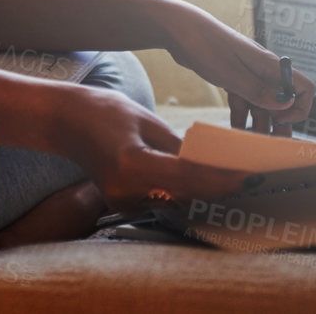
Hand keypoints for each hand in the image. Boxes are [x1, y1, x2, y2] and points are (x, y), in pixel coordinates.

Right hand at [54, 84, 258, 210]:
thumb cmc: (101, 112)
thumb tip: (211, 160)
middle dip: (219, 187)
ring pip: (176, 201)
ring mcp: (123, 201)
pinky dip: (185, 192)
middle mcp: (127, 191)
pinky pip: (163, 199)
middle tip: (252, 179)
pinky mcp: (124, 202)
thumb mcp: (145, 120)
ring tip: (235, 180)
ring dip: (204, 192)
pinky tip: (204, 182)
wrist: (64, 122)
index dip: (222, 177)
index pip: (189, 176)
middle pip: (186, 195)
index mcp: (132, 165)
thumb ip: (177, 145)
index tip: (250, 175)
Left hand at [164, 10, 315, 134]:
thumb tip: (287, 105)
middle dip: (279, 123)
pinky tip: (234, 131)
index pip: (303, 87)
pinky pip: (243, 99)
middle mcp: (263, 70)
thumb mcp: (231, 73)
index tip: (280, 120)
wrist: (178, 28)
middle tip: (268, 145)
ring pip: (261, 103)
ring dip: (259, 123)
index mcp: (269, 66)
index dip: (299, 107)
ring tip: (250, 143)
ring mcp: (247, 73)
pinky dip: (241, 115)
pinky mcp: (232, 76)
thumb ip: (258, 91)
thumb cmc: (205, 45)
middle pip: (282, 100)